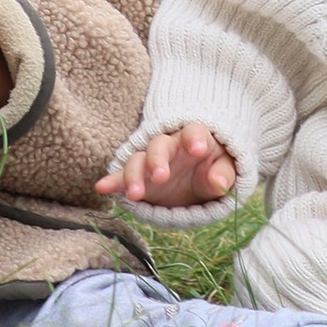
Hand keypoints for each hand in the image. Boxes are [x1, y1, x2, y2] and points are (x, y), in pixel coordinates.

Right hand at [98, 124, 239, 209]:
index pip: (193, 132)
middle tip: (160, 176)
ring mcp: (150, 161)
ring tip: (135, 194)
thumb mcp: (224, 170)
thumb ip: (224, 174)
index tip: (198, 149)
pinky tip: (102, 187)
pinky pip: (122, 176)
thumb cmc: (213, 169)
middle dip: (157, 159)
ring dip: (134, 174)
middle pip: (159, 146)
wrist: (197, 178)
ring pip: (138, 160)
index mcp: (194, 139)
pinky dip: (112, 181)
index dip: (194, 138)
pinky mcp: (139, 177)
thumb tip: (219, 183)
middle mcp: (169, 145)